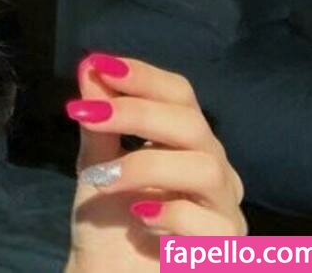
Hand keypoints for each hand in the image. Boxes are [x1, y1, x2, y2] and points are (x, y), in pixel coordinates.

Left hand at [62, 53, 246, 271]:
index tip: (99, 65)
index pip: (179, 94)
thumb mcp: (97, 167)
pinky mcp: (224, 247)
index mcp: (186, 142)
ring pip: (204, 167)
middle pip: (191, 123)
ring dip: (145, 166)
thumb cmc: (110, 224)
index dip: (142, 75)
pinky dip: (168, 213)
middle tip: (87, 115)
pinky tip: (138, 218)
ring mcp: (224, 209)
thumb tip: (89, 67)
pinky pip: (208, 222)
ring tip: (102, 180)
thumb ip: (98, 123)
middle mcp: (213, 169)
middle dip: (136, 112)